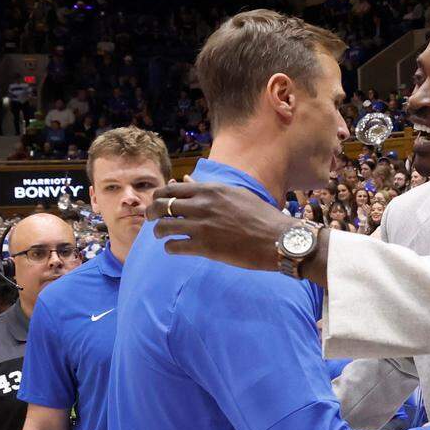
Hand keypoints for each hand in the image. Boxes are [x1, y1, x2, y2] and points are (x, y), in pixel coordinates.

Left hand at [147, 179, 294, 269]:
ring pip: (164, 226)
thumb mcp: (236, 194)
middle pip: (162, 206)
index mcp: (210, 190)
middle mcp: (202, 205)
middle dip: (152, 212)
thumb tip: (186, 180)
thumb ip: (210, 189)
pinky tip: (174, 248)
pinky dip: (170, 247)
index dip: (160, 196)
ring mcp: (202, 226)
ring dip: (158, 231)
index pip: (172, 189)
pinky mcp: (205, 247)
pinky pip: (174, 246)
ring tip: (161, 235)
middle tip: (152, 218)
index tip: (158, 203)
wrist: (278, 239)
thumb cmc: (262, 216)